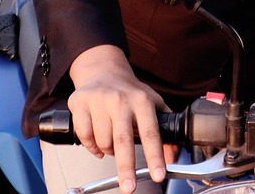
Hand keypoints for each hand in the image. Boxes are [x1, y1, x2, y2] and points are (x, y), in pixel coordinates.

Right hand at [67, 45, 170, 193]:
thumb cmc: (130, 92)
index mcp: (142, 100)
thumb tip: (174, 157)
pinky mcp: (80, 103)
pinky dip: (92, 147)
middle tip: (129, 187)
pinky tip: (97, 141)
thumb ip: (165, 131)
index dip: (155, 156)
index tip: (158, 175)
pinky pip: (85, 137)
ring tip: (113, 144)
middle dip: (126, 167)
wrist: (104, 70)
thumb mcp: (153, 105)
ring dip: (109, 152)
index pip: (151, 132)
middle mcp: (120, 99)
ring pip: (103, 141)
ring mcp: (99, 100)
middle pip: (123, 140)